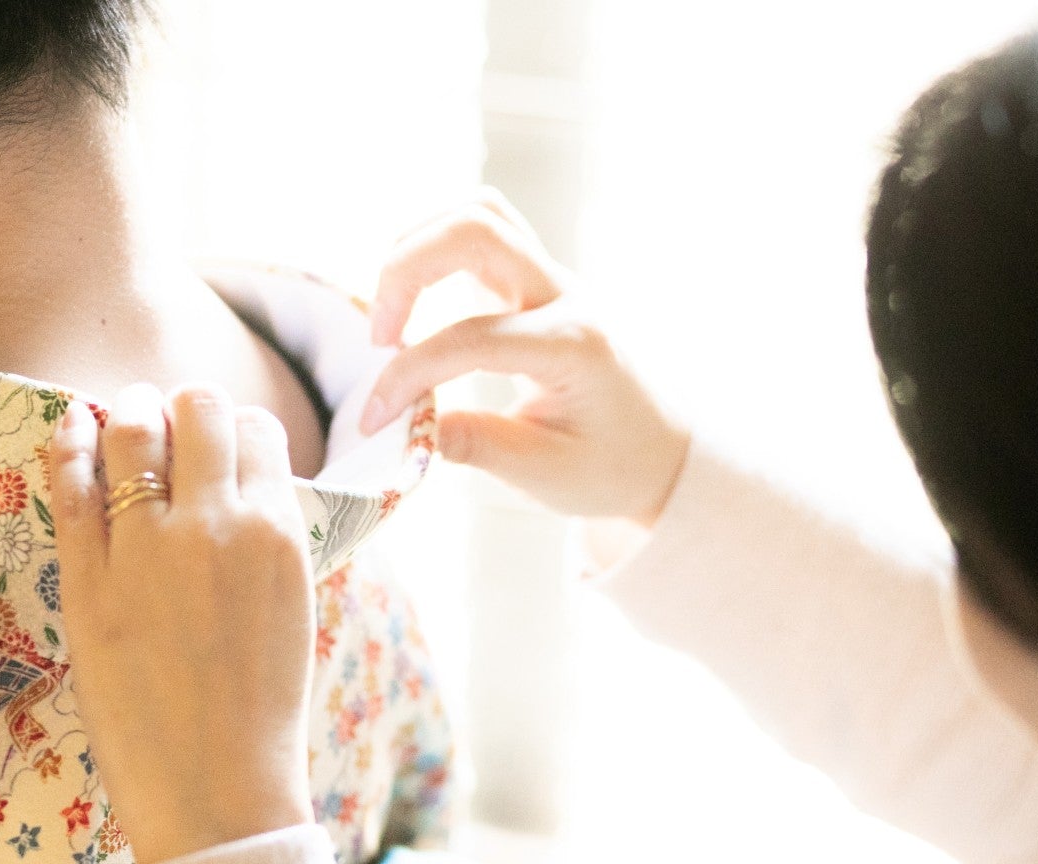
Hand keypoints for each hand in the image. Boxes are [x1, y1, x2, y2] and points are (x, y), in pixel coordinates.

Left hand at [50, 384, 316, 863]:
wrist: (217, 791)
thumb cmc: (260, 712)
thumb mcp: (290, 606)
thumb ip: (268, 538)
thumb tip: (241, 486)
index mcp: (278, 532)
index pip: (257, 428)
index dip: (232, 429)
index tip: (213, 445)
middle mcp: (216, 524)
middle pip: (199, 408)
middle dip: (183, 407)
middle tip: (164, 423)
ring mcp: (147, 548)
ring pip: (134, 429)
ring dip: (128, 411)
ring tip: (120, 418)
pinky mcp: (87, 581)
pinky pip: (71, 484)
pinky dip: (69, 441)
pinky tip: (71, 428)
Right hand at [361, 190, 690, 526]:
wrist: (663, 452)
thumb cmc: (612, 467)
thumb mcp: (546, 475)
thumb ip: (477, 446)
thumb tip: (408, 428)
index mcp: (573, 345)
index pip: (469, 338)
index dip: (407, 374)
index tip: (374, 417)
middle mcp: (566, 296)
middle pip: (476, 230)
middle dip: (406, 271)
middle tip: (379, 336)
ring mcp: (554, 280)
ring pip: (482, 215)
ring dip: (420, 246)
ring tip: (391, 310)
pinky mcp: (538, 281)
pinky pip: (485, 233)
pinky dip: (436, 249)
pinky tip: (415, 299)